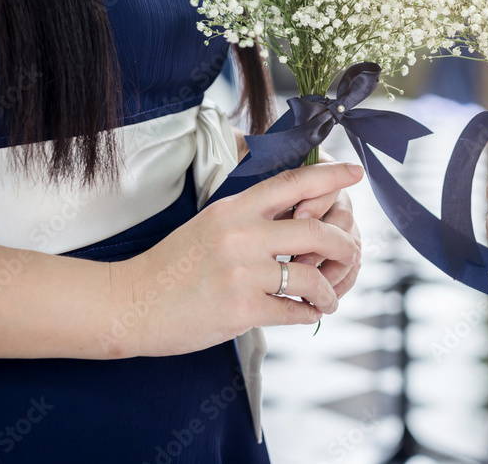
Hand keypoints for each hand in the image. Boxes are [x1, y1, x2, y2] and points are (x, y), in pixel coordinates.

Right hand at [112, 161, 363, 357]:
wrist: (131, 302)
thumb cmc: (173, 265)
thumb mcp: (210, 223)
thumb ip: (250, 216)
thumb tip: (296, 212)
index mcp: (234, 208)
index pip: (293, 182)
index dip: (330, 175)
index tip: (356, 172)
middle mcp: (241, 235)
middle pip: (316, 230)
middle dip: (345, 245)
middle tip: (351, 255)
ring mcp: (241, 272)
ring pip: (311, 276)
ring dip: (329, 290)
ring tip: (329, 298)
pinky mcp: (240, 308)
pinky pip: (294, 310)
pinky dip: (309, 313)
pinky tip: (309, 314)